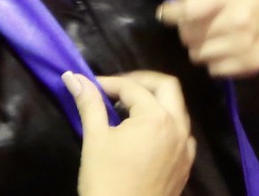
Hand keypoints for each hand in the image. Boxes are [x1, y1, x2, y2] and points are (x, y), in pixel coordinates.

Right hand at [70, 71, 193, 195]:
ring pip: (177, 110)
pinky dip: (165, 125)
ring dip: (156, 102)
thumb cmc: (106, 180)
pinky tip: (145, 136)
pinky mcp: (185, 166)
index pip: (132, 88)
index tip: (90, 87)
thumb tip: (73, 77)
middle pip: (167, 87)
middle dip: (141, 82)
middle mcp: (178, 128)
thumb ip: (89, 103)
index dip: (109, 83)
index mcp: (157, 118)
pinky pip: (181, 134)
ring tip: (128, 111)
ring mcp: (185, 148)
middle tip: (117, 89)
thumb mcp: (95, 138)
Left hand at [156, 0, 258, 77]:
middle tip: (201, 22)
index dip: (171, 13)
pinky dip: (215, 62)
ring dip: (200, 47)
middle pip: (187, 35)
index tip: (169, 12)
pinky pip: (213, 70)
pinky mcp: (249, 65)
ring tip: (215, 35)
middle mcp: (236, 21)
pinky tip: (226, 49)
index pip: (186, 10)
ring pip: (197, 55)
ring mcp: (243, 45)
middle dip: (188, 29)